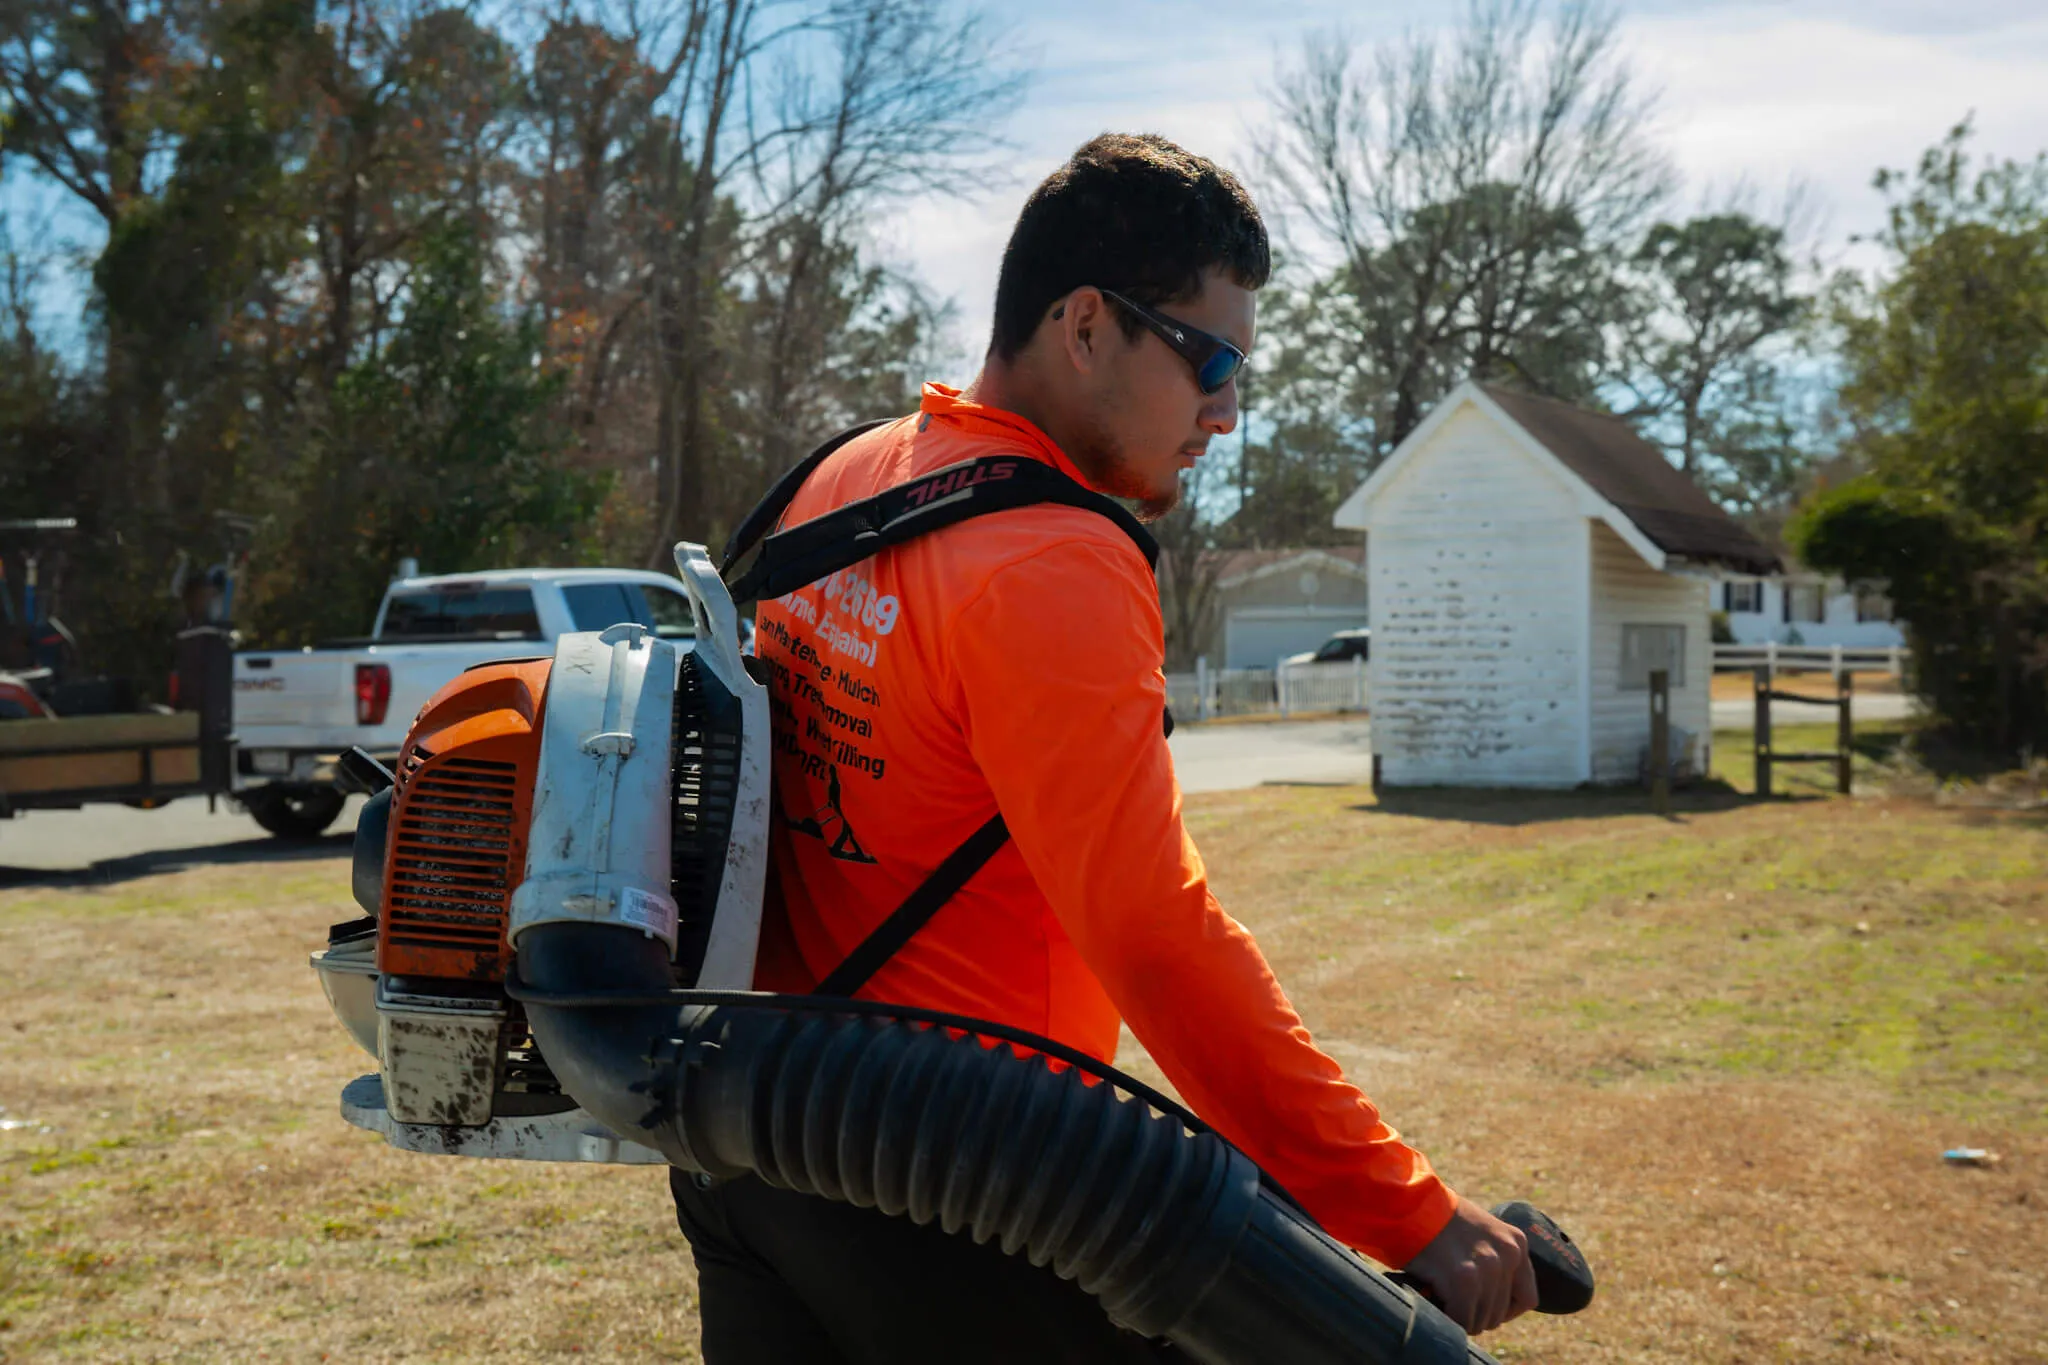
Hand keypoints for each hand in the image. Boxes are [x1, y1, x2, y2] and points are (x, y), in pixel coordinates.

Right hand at [1401, 1196, 1538, 1334]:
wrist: (1409, 1202)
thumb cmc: (1436, 1216)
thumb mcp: (1479, 1230)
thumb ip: (1493, 1257)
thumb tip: (1491, 1298)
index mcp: (1516, 1243)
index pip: (1527, 1298)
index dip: (1504, 1310)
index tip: (1481, 1306)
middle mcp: (1508, 1255)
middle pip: (1500, 1313)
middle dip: (1477, 1314)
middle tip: (1454, 1303)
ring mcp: (1488, 1268)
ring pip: (1482, 1320)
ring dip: (1462, 1317)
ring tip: (1443, 1300)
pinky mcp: (1464, 1279)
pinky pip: (1462, 1319)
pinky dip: (1449, 1318)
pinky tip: (1436, 1303)